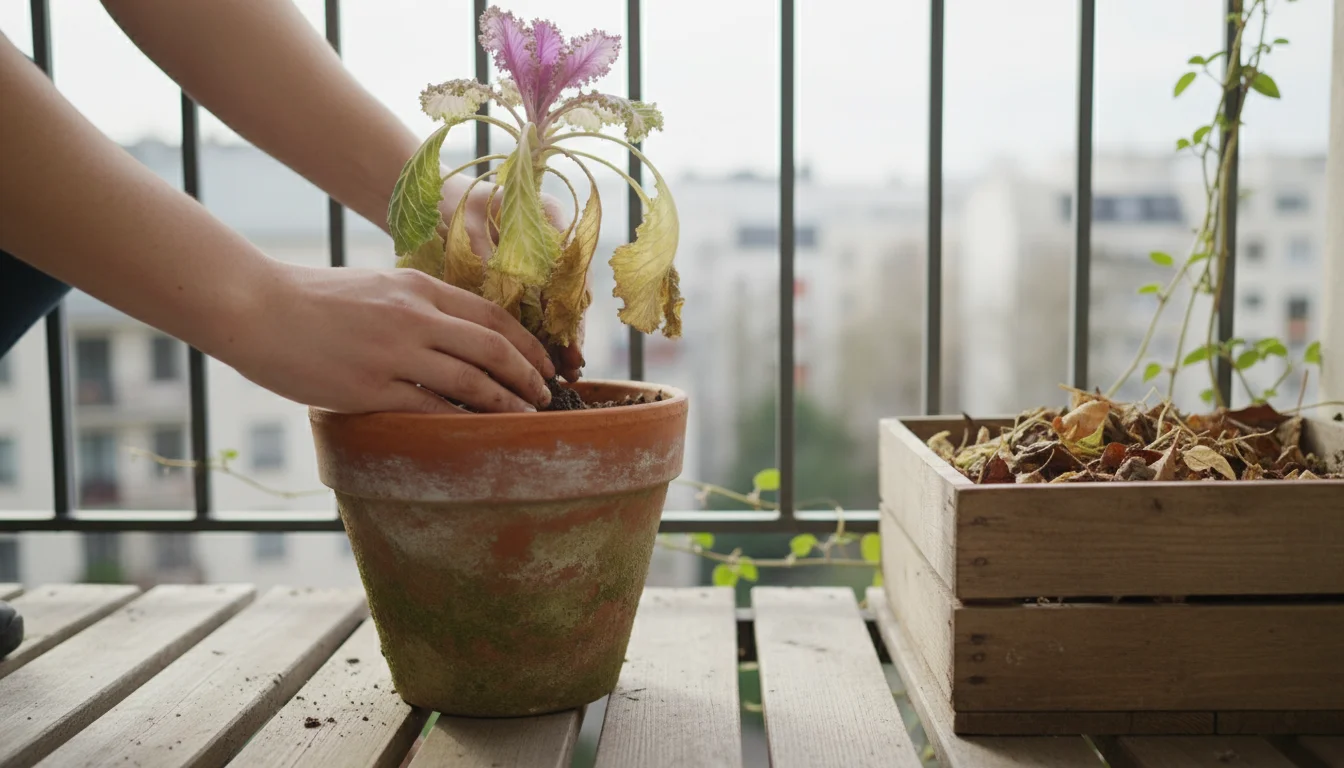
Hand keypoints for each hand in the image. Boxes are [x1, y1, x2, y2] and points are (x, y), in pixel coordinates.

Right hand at [231, 263, 555, 413]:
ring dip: (507, 404)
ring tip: (525, 420)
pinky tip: (479, 436)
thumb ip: (416, 306)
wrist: (256, 307)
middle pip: (494, 348)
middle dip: (529, 377)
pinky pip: (432, 409)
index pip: (493, 316)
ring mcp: (395, 351)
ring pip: (472, 381)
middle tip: (546, 399)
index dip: (528, 345)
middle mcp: (415, 316)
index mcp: (419, 288)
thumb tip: (453, 335)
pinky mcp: (372, 386)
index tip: (545, 366)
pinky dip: (464, 423)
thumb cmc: (312, 300)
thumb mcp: (376, 288)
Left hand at [440, 173, 585, 381]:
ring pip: (560, 305)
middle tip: (571, 365)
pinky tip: (543, 362)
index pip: (572, 266)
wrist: (431, 202)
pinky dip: (542, 336)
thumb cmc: (451, 207)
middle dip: (572, 331)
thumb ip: (492, 262)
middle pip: (572, 291)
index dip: (570, 304)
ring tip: (565, 373)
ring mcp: (545, 263)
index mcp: (551, 217)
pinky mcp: (529, 281)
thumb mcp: (468, 230)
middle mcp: (557, 241)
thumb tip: (510, 303)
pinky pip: (542, 311)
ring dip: (561, 339)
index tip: (566, 334)